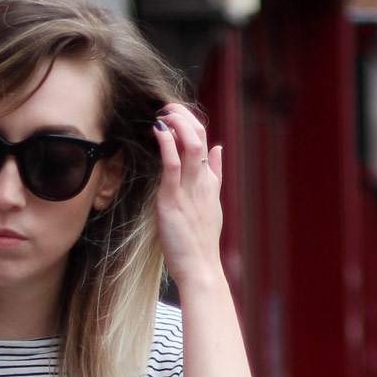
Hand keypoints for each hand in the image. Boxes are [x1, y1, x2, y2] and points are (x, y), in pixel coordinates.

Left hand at [151, 100, 223, 292]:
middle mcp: (202, 181)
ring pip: (190, 144)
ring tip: (162, 113)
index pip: (205, 141)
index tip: (174, 115)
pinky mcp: (173, 199)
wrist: (200, 268)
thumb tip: (218, 149)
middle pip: (199, 135)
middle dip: (183, 116)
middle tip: (166, 108)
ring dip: (176, 122)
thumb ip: (215, 174)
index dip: (190, 122)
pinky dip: (167, 143)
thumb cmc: (200, 242)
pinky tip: (158, 131)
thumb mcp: (212, 203)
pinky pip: (173, 165)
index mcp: (209, 182)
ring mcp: (190, 189)